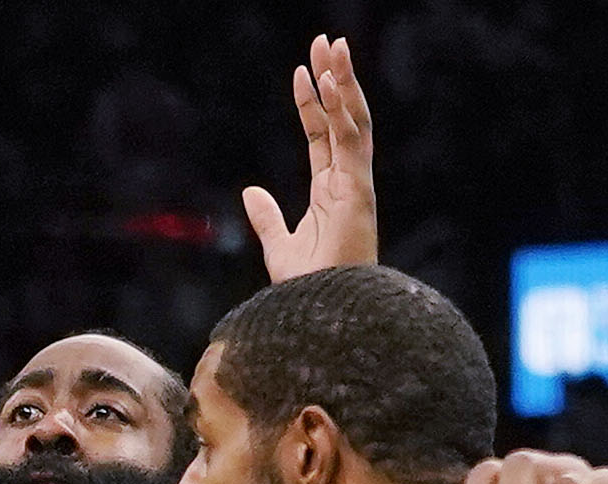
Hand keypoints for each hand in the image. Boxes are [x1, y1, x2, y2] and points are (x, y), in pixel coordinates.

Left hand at [245, 34, 376, 282]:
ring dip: (345, 83)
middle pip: (345, 121)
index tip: (300, 73)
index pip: (324, 138)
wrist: (320, 318)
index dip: (313, 105)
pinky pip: (352, 143)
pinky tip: (332, 82)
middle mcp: (348, 185)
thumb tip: (249, 192)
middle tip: (327, 41)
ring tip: (333, 46)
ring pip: (355, 123)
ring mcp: (356, 188)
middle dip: (337, 80)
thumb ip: (268, 219)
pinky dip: (344, 110)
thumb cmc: (308, 293)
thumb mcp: (279, 249)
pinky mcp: (359, 194)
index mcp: (332, 193)